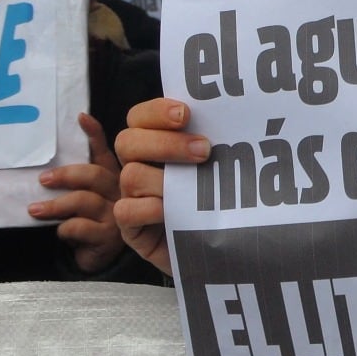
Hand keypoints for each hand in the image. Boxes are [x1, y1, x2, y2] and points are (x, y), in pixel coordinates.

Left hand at [30, 112, 124, 273]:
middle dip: (67, 175)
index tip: (81, 118)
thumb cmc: (87, 222)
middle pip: (94, 175)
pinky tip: (60, 232)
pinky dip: (65, 228)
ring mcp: (117, 214)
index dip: (94, 134)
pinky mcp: (110, 237)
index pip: (103, 152)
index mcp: (112, 177)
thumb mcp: (81, 198)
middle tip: (43, 180)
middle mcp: (119, 192)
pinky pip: (82, 227)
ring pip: (85, 201)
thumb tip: (44, 165)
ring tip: (34, 210)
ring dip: (56, 205)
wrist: (98, 259)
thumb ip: (74, 180)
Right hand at [114, 97, 209, 275]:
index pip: (140, 117)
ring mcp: (132, 196)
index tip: (186, 113)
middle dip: (166, 142)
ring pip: (129, 175)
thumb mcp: (219, 164)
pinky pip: (125, 211)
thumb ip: (216, 138)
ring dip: (165, 177)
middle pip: (128, 141)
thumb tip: (231, 112)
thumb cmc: (221, 198)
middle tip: (204, 149)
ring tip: (197, 184)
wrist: (223, 244)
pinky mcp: (132, 228)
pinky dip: (149, 208)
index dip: (157, 111)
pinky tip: (171, 209)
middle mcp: (139, 165)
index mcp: (155, 143)